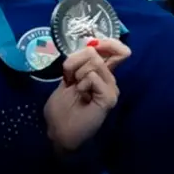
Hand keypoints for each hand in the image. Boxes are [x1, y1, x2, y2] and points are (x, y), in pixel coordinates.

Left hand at [44, 37, 130, 153]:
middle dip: (75, 60)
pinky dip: (81, 83)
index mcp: (100, 74)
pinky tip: (81, 96)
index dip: (106, 42)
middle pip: (98, 52)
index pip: (115, 50)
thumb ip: (77, 63)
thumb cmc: (61, 108)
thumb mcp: (66, 79)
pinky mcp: (109, 98)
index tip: (92, 44)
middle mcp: (108, 79)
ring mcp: (111, 89)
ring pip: (94, 62)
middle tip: (69, 77)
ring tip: (76, 89)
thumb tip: (88, 46)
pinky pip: (92, 76)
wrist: (59, 132)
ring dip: (76, 73)